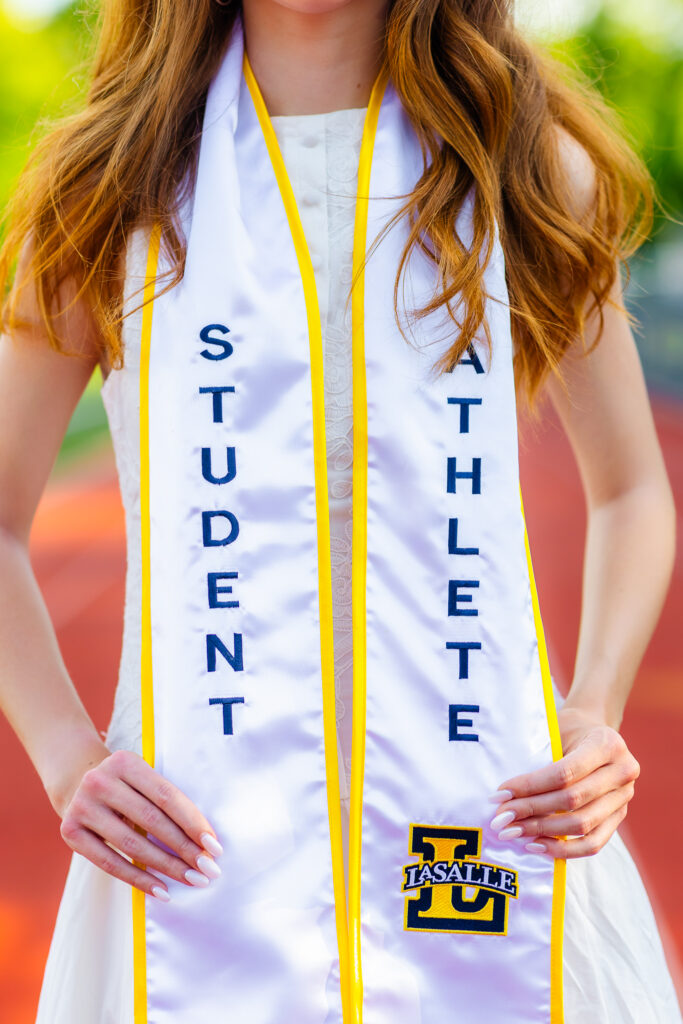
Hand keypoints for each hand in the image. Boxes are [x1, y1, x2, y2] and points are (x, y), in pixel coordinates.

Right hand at [59, 748, 222, 900]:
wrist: (76, 783)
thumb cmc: (126, 786)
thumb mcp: (143, 779)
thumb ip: (168, 802)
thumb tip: (206, 842)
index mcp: (125, 762)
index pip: (167, 796)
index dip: (193, 822)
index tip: (214, 847)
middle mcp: (100, 781)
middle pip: (152, 821)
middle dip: (184, 849)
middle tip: (208, 870)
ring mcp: (82, 806)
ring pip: (132, 845)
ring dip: (166, 867)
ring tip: (191, 880)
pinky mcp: (70, 832)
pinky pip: (109, 863)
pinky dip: (139, 879)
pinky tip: (162, 890)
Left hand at [488, 706, 639, 857]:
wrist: (594, 732)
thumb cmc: (568, 731)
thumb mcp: (556, 731)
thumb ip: (540, 758)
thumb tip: (505, 795)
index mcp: (607, 744)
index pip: (565, 772)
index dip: (530, 786)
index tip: (500, 794)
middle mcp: (623, 772)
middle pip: (572, 800)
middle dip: (531, 811)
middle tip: (500, 819)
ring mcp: (624, 797)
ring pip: (582, 825)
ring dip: (542, 831)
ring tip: (513, 832)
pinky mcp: (619, 818)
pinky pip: (593, 843)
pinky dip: (564, 849)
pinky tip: (536, 845)